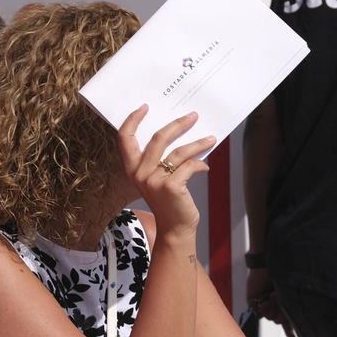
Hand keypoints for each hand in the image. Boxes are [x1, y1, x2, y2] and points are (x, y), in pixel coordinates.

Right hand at [118, 107, 215, 238]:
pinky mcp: (171, 186)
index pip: (125, 139)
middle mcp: (140, 173)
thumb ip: (160, 160)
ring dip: (198, 143)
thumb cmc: (168, 202)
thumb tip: (180, 132)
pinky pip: (189, 166)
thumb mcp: (157, 179)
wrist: (175, 229)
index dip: (133, 120)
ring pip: (178, 151)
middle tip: (193, 116)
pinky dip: (200, 165)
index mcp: (132, 169)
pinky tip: (205, 167)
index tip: (144, 107)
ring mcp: (155, 180)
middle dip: (178, 124)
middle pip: (158, 138)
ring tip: (211, 138)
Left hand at [246, 267, 295, 336]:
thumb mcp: (287, 292)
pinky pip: (259, 314)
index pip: (287, 322)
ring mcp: (264, 305)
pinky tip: (265, 301)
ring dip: (273, 308)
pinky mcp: (253, 303)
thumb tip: (292, 326)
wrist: (267, 264)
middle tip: (280, 299)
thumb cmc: (281, 276)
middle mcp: (274, 306)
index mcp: (283, 303)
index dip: (289, 331)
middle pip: (279, 321)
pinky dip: (263, 308)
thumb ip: (289, 306)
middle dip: (281, 313)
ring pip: (271, 318)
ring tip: (272, 295)